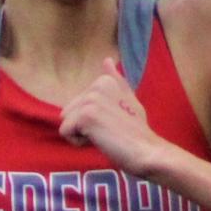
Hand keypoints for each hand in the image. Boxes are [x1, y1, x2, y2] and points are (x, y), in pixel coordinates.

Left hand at [58, 58, 163, 176]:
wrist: (145, 150)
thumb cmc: (137, 131)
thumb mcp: (129, 99)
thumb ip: (116, 81)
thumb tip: (107, 60)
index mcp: (104, 81)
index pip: (77, 104)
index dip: (92, 119)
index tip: (112, 123)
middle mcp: (96, 85)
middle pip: (68, 112)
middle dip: (83, 126)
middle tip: (109, 131)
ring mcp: (91, 99)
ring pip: (65, 122)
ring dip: (81, 135)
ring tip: (105, 135)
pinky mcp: (86, 116)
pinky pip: (65, 132)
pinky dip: (78, 143)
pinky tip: (99, 141)